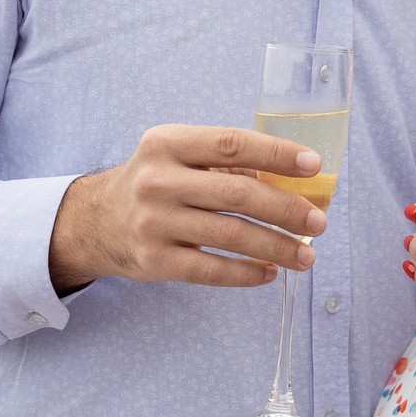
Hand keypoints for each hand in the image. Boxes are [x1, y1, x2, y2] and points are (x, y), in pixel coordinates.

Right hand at [49, 125, 329, 292]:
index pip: (231, 144)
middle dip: (286, 209)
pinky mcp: (155, 261)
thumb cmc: (155, 183)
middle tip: (318, 222)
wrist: (97, 221)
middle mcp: (158, 181)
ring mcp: (154, 223)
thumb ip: (224, 163)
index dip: (276, 154)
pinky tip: (270, 272)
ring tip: (306, 256)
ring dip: (277, 247)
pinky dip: (247, 273)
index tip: (313, 166)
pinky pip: (212, 270)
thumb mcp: (177, 157)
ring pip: (231, 236)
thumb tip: (293, 181)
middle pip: (238, 194)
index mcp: (167, 143)